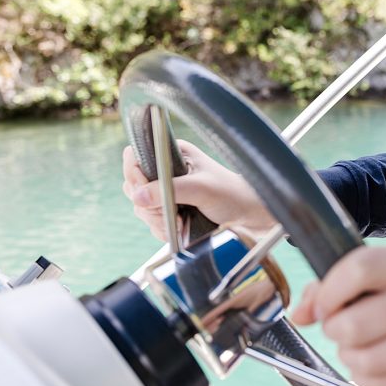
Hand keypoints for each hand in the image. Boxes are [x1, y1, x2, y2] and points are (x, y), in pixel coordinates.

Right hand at [121, 139, 276, 240]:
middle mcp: (168, 173)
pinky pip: (152, 224)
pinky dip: (163, 230)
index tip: (145, 191)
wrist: (251, 216)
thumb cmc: (233, 194)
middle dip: (149, 204)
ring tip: (182, 221)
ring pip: (141, 209)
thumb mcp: (202, 189)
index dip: (135, 175)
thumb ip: (169, 190)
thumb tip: (138, 195)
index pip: (135, 158)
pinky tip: (182, 228)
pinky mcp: (171, 212)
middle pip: (134, 187)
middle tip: (172, 211)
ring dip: (158, 220)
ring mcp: (168, 194)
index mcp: (173, 155)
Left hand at [290, 246, 385, 385]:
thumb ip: (331, 287)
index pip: (359, 269)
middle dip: (336, 333)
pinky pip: (385, 383)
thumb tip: (301, 313)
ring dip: (350, 359)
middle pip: (357, 323)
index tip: (322, 307)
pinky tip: (375, 367)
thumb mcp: (378, 280)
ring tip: (357, 350)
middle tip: (340, 332)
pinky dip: (368, 379)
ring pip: (368, 358)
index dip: (329, 293)